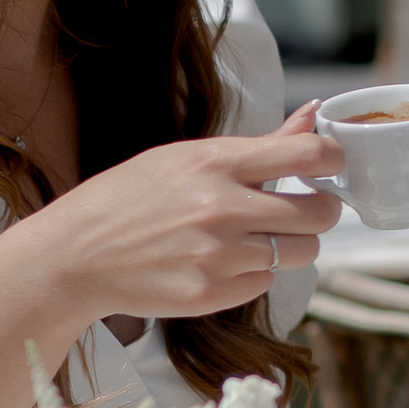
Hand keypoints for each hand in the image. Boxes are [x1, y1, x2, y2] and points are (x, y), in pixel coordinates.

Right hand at [16, 105, 340, 332]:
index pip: (308, 154)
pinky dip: (252, 275)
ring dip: (288, 247)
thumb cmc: (130, 199)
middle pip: (319, 214)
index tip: (332, 166)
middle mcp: (221, 208)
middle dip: (320, 211)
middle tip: (303, 210)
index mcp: (215, 162)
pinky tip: (219, 264)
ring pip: (299, 254)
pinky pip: (264, 284)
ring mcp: (217, 255)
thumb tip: (315, 113)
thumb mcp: (187, 157)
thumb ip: (261, 145)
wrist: (74, 255)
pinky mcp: (210, 294)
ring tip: (252, 238)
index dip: (334, 160)